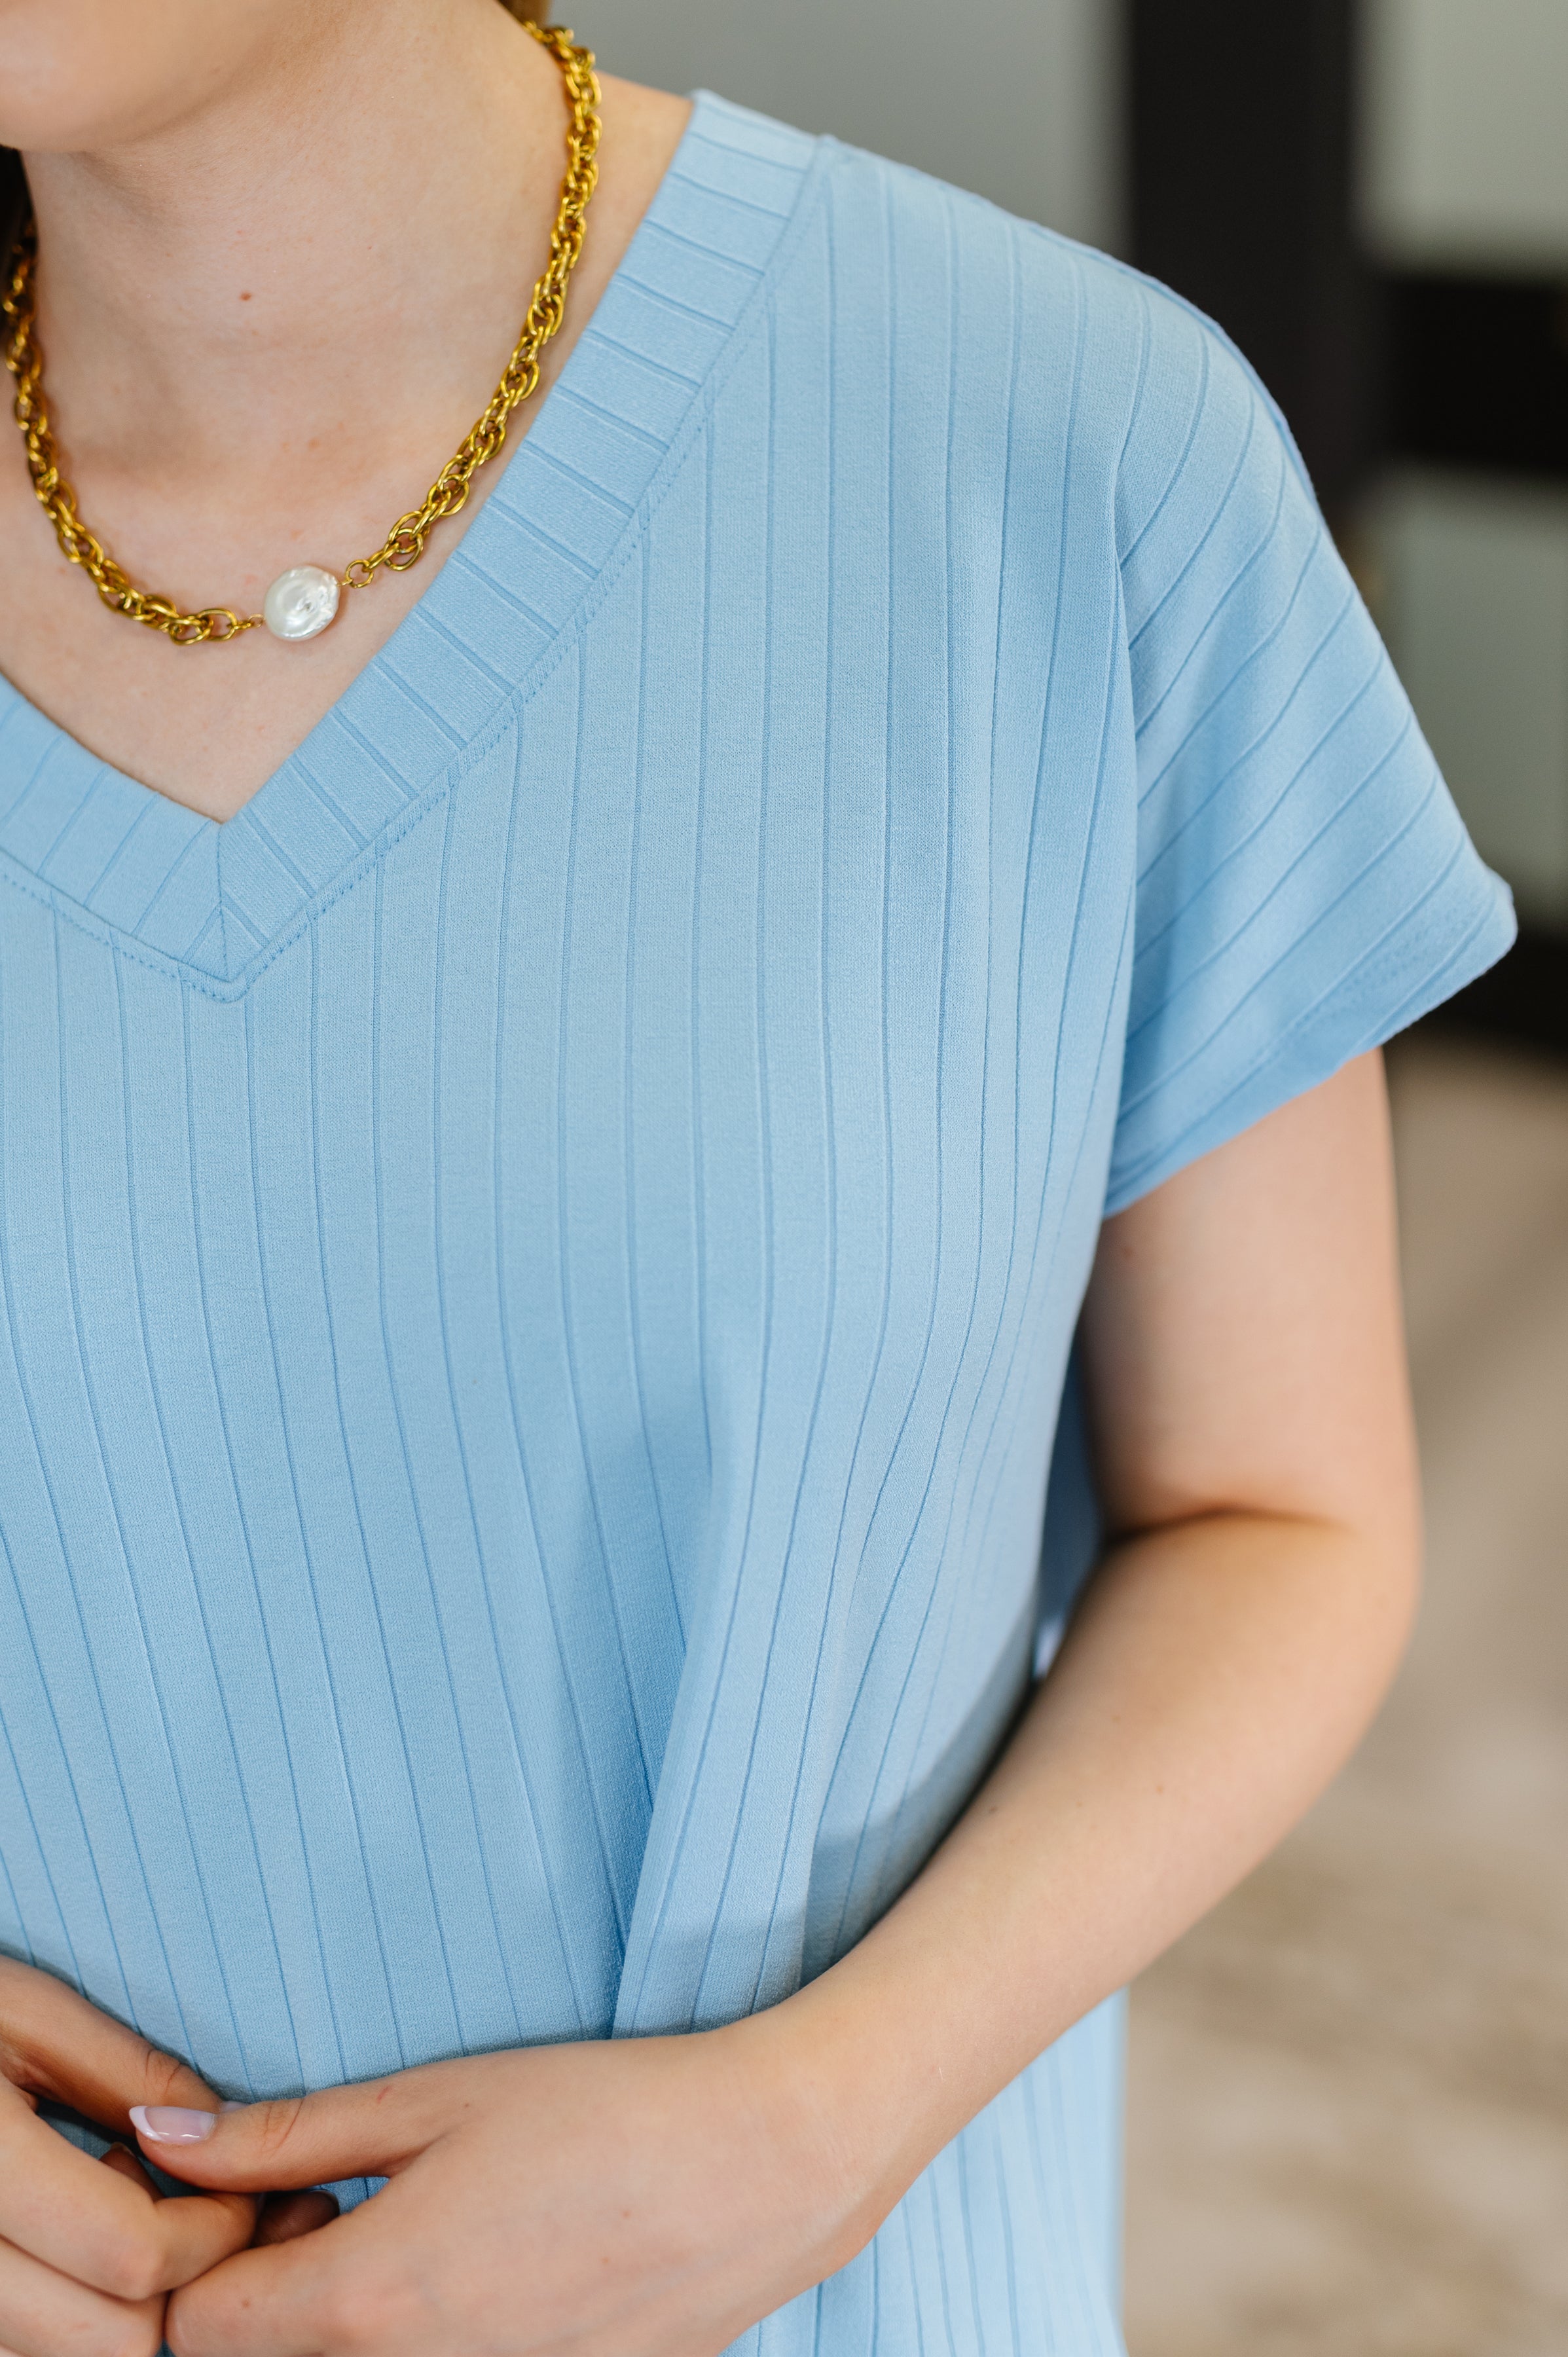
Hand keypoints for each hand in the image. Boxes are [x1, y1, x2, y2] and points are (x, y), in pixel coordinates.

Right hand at [0, 1957, 256, 2356]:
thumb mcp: (21, 2008)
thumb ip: (127, 2074)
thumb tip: (224, 2139)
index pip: (133, 2255)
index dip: (216, 2229)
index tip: (249, 2184)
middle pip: (110, 2341)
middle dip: (180, 2284)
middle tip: (199, 2205)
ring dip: (120, 2306)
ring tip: (117, 2206)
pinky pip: (16, 2348)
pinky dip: (64, 2314)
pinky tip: (65, 2233)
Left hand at [138, 2016, 877, 2356]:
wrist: (761, 2169)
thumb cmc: (602, 2112)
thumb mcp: (434, 2098)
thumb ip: (283, 2133)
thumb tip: (156, 2135)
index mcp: (364, 2301)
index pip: (195, 2327)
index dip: (210, 2252)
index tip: (275, 2190)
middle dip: (269, 2294)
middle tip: (339, 2203)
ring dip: (349, 2321)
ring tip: (420, 2232)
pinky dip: (422, 2340)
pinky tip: (482, 2268)